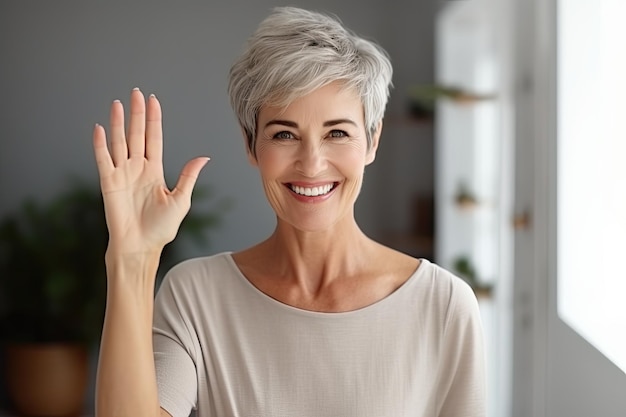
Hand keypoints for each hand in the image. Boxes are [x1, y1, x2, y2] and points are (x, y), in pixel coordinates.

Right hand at [93, 88, 208, 254]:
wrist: (141, 247)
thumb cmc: (161, 229)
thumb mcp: (181, 200)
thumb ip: (188, 177)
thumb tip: (203, 157)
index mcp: (154, 171)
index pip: (154, 138)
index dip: (154, 120)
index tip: (153, 100)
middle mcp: (137, 168)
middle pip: (136, 135)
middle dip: (137, 114)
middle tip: (136, 93)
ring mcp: (122, 174)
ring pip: (119, 142)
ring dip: (118, 123)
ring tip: (118, 103)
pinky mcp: (108, 183)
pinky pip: (103, 159)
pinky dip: (100, 144)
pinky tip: (100, 128)